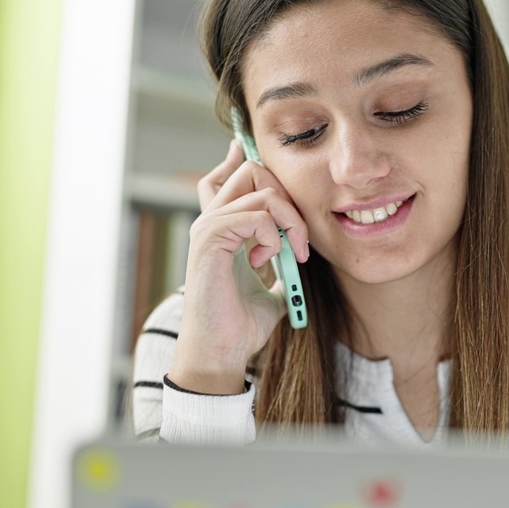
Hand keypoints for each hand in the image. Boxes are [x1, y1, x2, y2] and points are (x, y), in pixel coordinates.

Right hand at [169, 140, 310, 393]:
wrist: (222, 352)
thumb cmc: (241, 326)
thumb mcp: (272, 291)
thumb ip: (280, 269)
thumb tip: (298, 261)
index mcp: (224, 229)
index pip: (227, 178)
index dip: (241, 160)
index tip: (253, 155)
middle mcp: (212, 221)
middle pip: (252, 171)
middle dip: (288, 196)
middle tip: (299, 238)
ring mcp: (208, 227)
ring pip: (261, 190)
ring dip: (290, 221)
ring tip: (291, 254)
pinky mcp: (210, 238)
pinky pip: (255, 215)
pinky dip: (273, 236)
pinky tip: (266, 260)